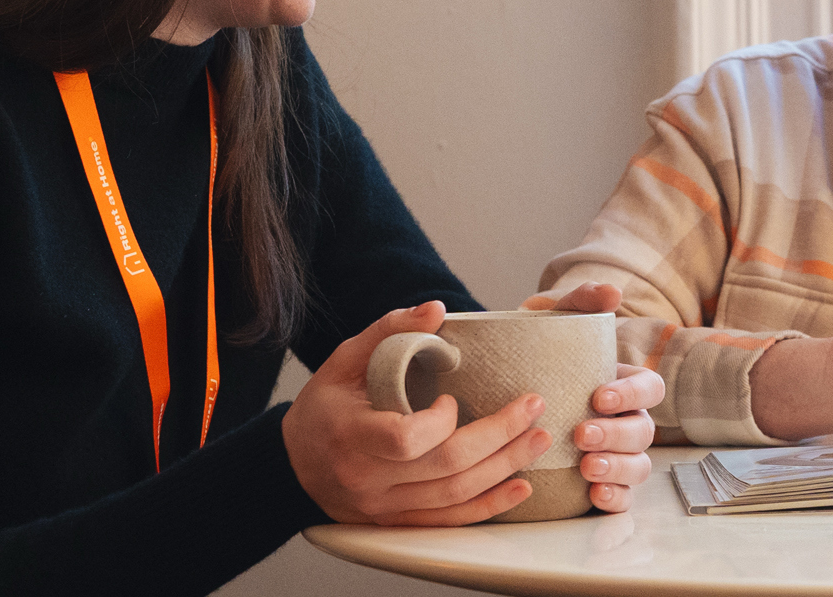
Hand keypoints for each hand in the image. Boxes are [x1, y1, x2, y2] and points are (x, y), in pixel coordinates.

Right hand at [284, 303, 551, 524]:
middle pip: (444, 467)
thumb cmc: (325, 406)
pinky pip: (450, 521)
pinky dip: (489, 506)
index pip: (404, 439)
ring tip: (538, 439)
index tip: (454, 399)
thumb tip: (437, 310)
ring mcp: (382, 508)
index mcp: (350, 436)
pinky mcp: (397, 523)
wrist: (294, 466)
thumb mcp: (345, 360)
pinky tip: (521, 487)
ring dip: (504, 467)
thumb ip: (389, 331)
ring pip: (454, 496)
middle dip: (498, 437)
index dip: (440, 422)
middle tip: (533, 408)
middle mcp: (365, 480)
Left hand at [520, 284, 665, 512]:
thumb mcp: (550, 320)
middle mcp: (625, 420)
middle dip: (617, 435)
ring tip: (587, 468)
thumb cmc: (531, 351)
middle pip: (644, 432)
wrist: (493, 387)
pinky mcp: (598, 483)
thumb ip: (579, 300)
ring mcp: (615, 454)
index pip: (649, 388)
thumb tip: (613, 293)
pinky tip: (595, 495)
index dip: (632, 394)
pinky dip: (615, 498)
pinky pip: (622, 497)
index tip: (598, 398)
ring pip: (638, 467)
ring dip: (618, 468)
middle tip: (581, 436)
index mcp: (621, 383)